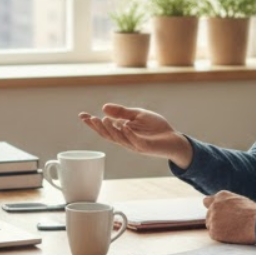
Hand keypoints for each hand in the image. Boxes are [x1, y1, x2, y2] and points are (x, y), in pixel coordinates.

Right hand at [78, 104, 192, 167]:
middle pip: (108, 135)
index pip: (105, 128)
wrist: (174, 139)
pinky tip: (124, 126)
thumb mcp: (138, 115)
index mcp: (123, 131)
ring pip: (119, 138)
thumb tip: (104, 107)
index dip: (93, 123)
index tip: (82, 115)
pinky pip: (135, 140)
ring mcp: (134, 144)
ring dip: (110, 129)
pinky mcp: (145, 147)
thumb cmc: (156, 128)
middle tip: (89, 118)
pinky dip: (129, 133)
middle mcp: (126, 139)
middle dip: (98, 127)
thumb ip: (122, 112)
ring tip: (102, 119)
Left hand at [202, 191, 255, 244]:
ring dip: (218, 228)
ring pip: (210, 225)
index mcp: (221, 196)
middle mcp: (214, 205)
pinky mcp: (214, 231)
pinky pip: (214, 235)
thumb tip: (222, 210)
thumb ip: (227, 203)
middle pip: (208, 215)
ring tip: (234, 229)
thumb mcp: (240, 201)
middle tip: (230, 225)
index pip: (207, 201)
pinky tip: (232, 234)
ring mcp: (213, 218)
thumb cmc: (254, 213)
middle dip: (216, 220)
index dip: (213, 208)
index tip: (218, 214)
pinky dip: (221, 237)